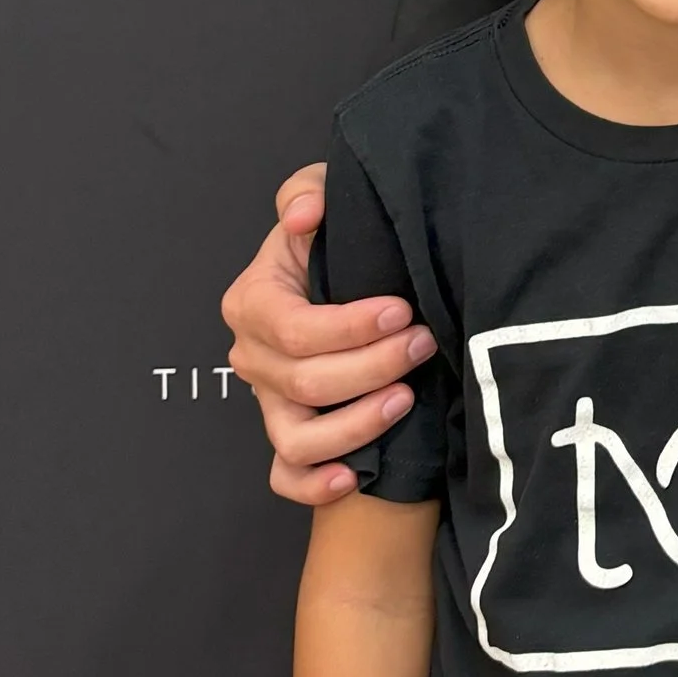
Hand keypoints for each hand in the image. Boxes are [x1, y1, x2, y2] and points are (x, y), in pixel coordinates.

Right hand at [221, 163, 435, 505]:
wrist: (354, 274)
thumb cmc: (338, 236)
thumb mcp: (321, 197)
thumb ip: (306, 193)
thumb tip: (306, 215)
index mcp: (253, 301)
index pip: (293, 328)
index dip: (348, 327)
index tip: (401, 311)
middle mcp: (254, 356)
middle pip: (303, 382)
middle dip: (371, 366)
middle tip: (423, 344)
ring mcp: (269, 402)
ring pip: (297, 437)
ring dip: (354, 425)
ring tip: (407, 399)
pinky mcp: (290, 435)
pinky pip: (286, 475)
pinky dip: (314, 484)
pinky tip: (354, 477)